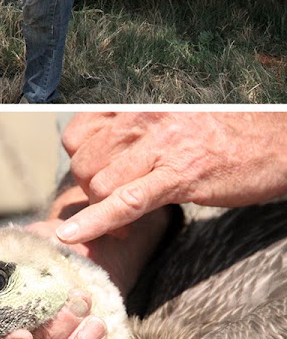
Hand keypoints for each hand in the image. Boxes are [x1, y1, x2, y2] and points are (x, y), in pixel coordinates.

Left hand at [58, 112, 286, 243]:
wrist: (275, 140)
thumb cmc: (220, 130)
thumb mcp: (167, 118)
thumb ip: (131, 130)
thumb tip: (99, 154)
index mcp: (134, 103)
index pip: (77, 135)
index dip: (81, 162)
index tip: (95, 177)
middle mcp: (140, 117)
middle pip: (84, 163)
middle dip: (90, 190)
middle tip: (112, 204)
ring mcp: (159, 146)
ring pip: (98, 183)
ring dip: (101, 209)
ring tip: (122, 221)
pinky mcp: (178, 176)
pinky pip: (125, 202)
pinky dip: (96, 222)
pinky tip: (73, 235)